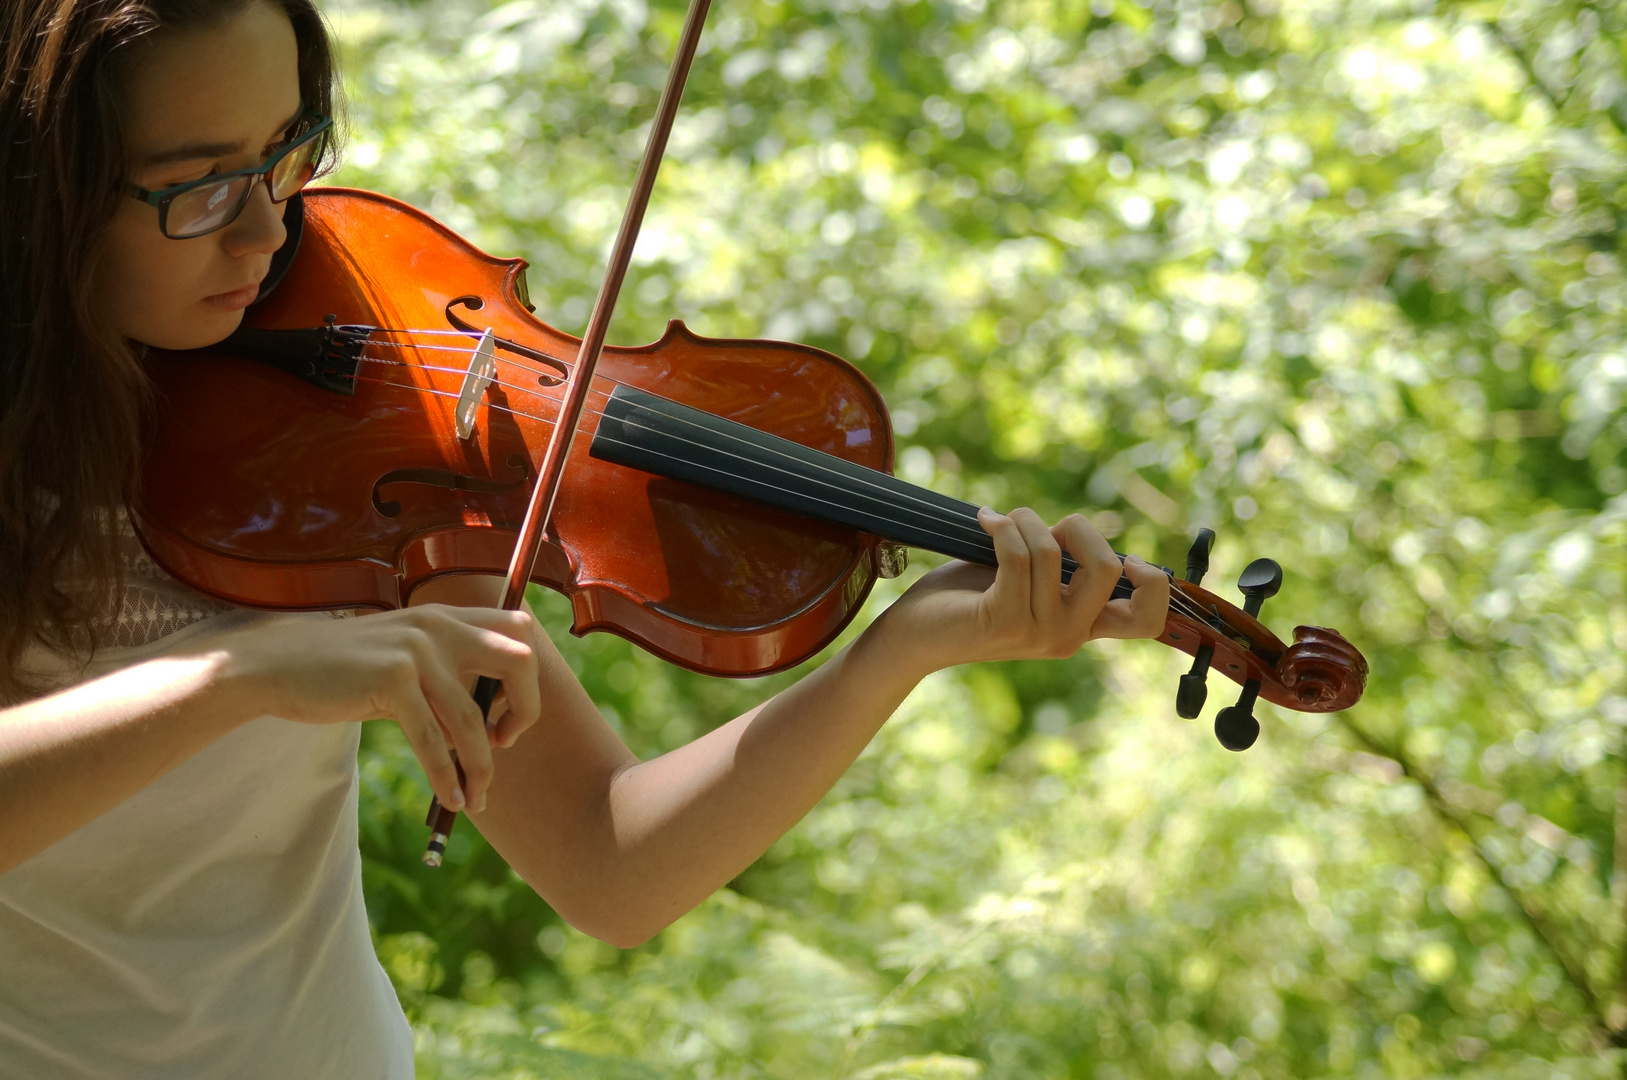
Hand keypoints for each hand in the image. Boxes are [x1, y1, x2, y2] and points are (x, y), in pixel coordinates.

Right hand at [205, 604, 543, 812]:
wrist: (276, 666)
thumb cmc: (344, 673)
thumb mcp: (403, 662)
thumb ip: (444, 678)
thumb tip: (489, 727)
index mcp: (446, 617)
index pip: (518, 629)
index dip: (528, 675)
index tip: (507, 714)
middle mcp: (438, 626)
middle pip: (519, 660)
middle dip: (525, 709)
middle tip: (505, 743)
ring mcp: (415, 651)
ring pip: (472, 718)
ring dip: (481, 766)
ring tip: (476, 798)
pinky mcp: (391, 680)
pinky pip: (434, 740)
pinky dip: (447, 776)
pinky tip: (452, 799)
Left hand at [870, 507, 1170, 675]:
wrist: (914, 633)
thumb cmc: (969, 596)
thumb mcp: (1028, 578)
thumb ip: (1061, 562)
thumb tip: (1078, 529)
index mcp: (1082, 625)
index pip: (1147, 620)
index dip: (1155, 585)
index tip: (1128, 558)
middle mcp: (1068, 636)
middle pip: (1108, 568)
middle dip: (1078, 528)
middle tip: (1042, 527)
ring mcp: (1037, 633)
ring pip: (1052, 551)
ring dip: (1023, 520)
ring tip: (999, 522)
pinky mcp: (1003, 620)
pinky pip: (1018, 555)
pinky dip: (1001, 526)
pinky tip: (983, 521)